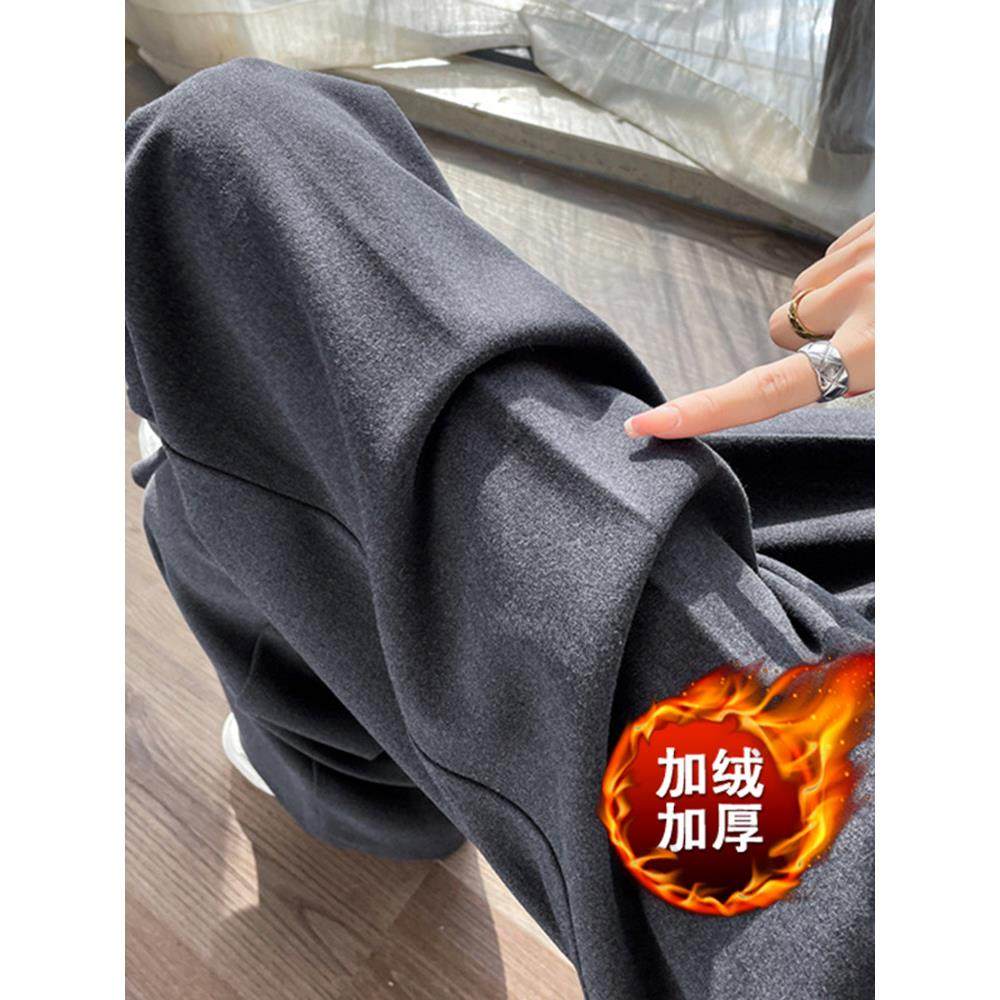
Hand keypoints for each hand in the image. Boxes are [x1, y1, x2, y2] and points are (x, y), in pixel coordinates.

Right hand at [624, 213, 874, 439]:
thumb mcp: (939, 376)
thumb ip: (874, 383)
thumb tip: (837, 386)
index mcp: (879, 346)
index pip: (766, 391)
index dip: (703, 411)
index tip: (649, 424)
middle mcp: (860, 295)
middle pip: (781, 327)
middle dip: (808, 337)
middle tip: (874, 338)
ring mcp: (866, 253)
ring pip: (807, 289)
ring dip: (836, 299)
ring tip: (893, 298)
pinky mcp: (873, 221)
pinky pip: (834, 254)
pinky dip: (854, 267)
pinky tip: (897, 269)